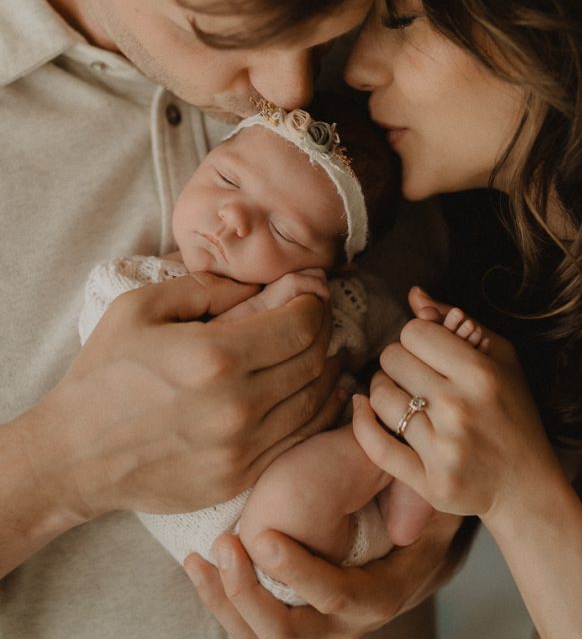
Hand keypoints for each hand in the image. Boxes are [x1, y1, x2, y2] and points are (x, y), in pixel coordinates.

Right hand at [23, 272, 344, 520]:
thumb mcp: (141, 307)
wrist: (74, 454)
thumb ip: (207, 287)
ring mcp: (241, 449)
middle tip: (311, 319)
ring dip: (326, 369)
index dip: (313, 304)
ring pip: (315, 401)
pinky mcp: (239, 477)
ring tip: (318, 350)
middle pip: (314, 361)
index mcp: (214, 357)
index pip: (301, 326)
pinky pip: (299, 438)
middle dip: (321, 332)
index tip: (307, 295)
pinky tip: (312, 390)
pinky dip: (317, 409)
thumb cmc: (105, 373)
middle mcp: (237, 406)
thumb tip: (262, 284)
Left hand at [184, 510, 462, 638]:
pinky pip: (253, 626)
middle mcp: (346, 623)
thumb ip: (417, 502)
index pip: (336, 597)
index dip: (299, 573)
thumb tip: (400, 528)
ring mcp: (318, 625)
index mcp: (379, 594)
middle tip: (225, 544)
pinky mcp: (296, 616)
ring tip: (200, 561)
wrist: (414, 550)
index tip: (263, 537)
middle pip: (289, 634)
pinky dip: (222, 601)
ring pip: (263, 637)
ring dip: (227, 602)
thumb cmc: (422, 519)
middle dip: (249, 594)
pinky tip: (200, 568)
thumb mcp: (433, 507)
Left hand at [352, 287, 557, 521]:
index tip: (427, 352)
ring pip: (379, 397)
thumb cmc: (513, 413)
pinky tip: (363, 408)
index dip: (415, 338)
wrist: (527, 487)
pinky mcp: (429, 482)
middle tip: (414, 375)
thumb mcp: (500, 358)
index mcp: (480, 373)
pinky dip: (361, 422)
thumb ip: (456, 322)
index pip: (413, 332)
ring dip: (383, 391)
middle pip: (392, 360)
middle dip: (398, 363)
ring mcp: (444, 448)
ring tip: (401, 395)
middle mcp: (460, 408)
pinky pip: (375, 445)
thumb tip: (414, 295)